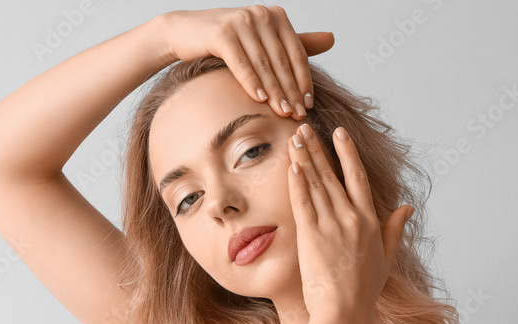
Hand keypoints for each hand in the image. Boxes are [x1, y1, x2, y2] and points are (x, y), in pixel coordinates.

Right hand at [162, 6, 333, 118]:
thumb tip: (332, 39)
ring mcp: (242, 22)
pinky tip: (259, 99)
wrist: (185, 32)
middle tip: (297, 115)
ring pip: (263, 63)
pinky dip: (251, 82)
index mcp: (276, 16)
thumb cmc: (227, 40)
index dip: (304, 80)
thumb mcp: (263, 39)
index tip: (308, 105)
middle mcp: (261, 15)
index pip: (296, 53)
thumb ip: (295, 41)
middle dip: (290, 90)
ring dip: (274, 91)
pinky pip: (241, 63)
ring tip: (281, 112)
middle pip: (281, 60)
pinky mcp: (222, 33)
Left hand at [287, 123, 413, 322]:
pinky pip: (303, 202)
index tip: (338, 133)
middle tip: (305, 126)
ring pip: (316, 184)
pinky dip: (297, 182)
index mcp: (370, 221)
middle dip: (318, 148)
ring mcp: (332, 225)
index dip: (347, 152)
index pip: (357, 176)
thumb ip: (395, 230)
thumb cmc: (364, 291)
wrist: (346, 312)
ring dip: (304, 159)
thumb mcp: (386, 257)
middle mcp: (352, 218)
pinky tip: (292, 165)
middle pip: (332, 174)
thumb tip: (407, 208)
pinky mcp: (312, 236)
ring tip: (294, 138)